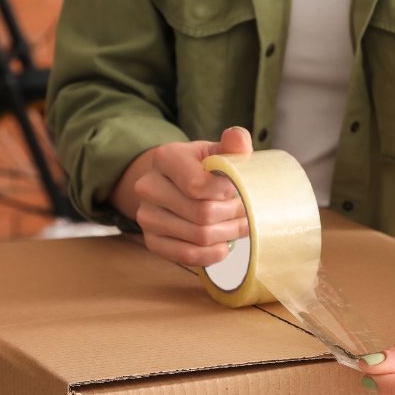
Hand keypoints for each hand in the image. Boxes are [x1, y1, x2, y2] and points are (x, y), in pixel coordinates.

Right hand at [111, 126, 252, 265]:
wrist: (178, 185)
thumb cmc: (204, 168)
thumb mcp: (218, 152)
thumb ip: (232, 146)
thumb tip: (238, 138)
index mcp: (165, 157)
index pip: (199, 185)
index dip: (228, 192)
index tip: (239, 190)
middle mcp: (148, 186)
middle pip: (202, 213)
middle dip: (233, 215)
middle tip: (247, 213)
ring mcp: (146, 216)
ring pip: (199, 236)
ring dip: (228, 234)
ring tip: (238, 225)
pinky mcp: (152, 241)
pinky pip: (187, 256)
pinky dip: (212, 254)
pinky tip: (224, 245)